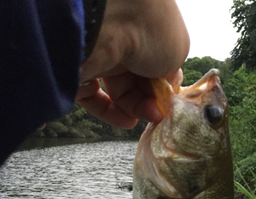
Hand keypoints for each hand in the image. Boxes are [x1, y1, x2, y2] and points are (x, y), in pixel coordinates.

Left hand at [75, 0, 188, 127]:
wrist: (108, 19)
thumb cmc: (151, 28)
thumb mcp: (176, 50)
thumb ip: (172, 73)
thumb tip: (164, 89)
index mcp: (145, 28)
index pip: (155, 63)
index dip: (162, 84)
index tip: (168, 99)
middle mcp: (122, 39)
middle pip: (137, 80)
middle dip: (151, 100)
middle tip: (159, 112)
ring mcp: (99, 54)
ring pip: (117, 91)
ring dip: (135, 109)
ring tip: (148, 117)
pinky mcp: (78, 70)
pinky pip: (92, 98)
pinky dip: (109, 112)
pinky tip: (126, 121)